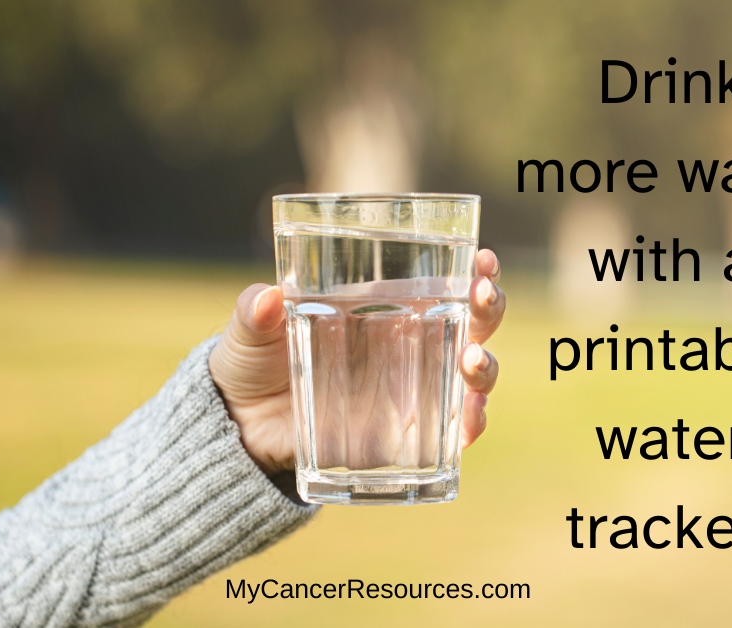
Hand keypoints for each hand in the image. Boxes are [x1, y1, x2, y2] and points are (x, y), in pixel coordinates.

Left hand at [208, 250, 504, 475]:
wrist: (242, 428)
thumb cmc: (253, 363)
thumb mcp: (249, 333)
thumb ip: (255, 313)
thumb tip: (267, 298)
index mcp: (383, 310)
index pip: (443, 282)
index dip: (474, 271)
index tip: (484, 259)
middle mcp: (410, 347)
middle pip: (473, 324)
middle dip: (490, 308)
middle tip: (483, 296)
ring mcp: (412, 393)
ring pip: (471, 375)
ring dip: (485, 366)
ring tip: (472, 358)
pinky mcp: (406, 437)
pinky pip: (453, 433)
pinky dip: (470, 425)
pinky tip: (471, 417)